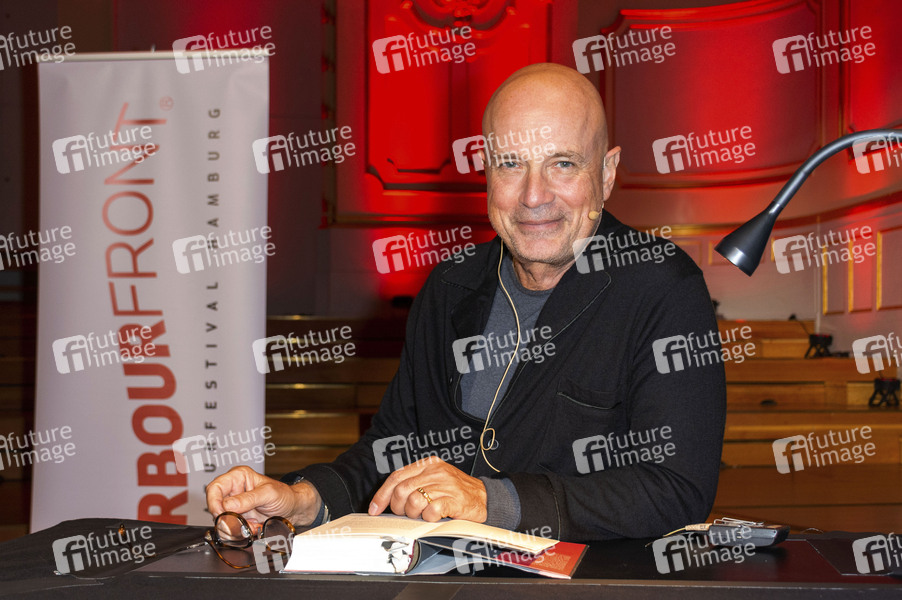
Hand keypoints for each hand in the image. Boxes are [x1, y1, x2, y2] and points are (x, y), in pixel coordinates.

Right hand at [205, 466, 320, 526]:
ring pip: (221, 522)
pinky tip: (253, 527)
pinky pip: (231, 530)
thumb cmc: (284, 495)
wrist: (293, 509)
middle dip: (227, 519)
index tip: (221, 514)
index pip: (214, 488)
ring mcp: (234, 507)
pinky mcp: (238, 519)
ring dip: (236, 528)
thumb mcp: (268, 493)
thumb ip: (248, 499)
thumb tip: (227, 506)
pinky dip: (241, 533)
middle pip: (215, 508)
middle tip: (242, 523)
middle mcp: (233, 491)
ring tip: (253, 524)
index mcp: (238, 477)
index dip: (214, 503)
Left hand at [368, 457, 486, 522]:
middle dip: (398, 507)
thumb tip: (389, 498)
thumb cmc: (456, 492)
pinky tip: (435, 517)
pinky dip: (429, 518)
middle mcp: (435, 472)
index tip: (374, 509)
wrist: (485, 498)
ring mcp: (445, 485)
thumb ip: (415, 483)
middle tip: (405, 514)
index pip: (397, 476)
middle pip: (402, 490)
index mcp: (428, 464)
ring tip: (423, 515)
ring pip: (414, 501)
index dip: (382, 494)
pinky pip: (431, 511)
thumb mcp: (435, 480)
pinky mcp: (454, 500)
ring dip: (414, 514)